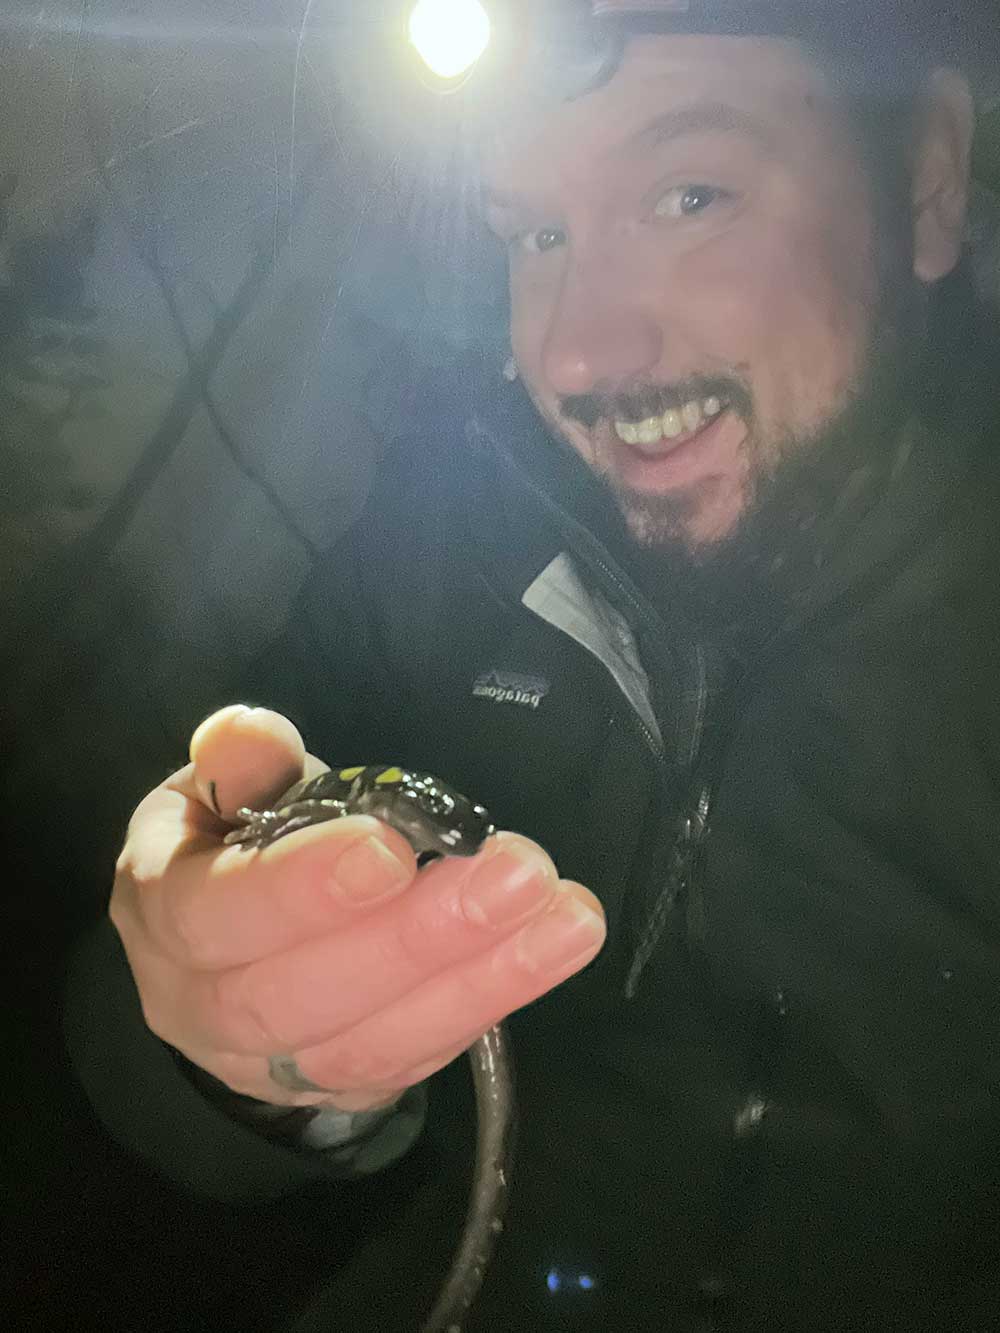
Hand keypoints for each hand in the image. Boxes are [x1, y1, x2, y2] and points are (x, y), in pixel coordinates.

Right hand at [110, 706, 606, 1112]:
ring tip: (566, 919)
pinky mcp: (340, 1085)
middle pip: (302, 995)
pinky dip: (489, 1003)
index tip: (392, 851)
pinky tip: (552, 949)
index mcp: (164, 911)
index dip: (301, 891)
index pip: (218, 914)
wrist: (219, 945)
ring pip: (370, 1043)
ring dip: (481, 979)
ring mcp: (270, 1064)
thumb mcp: (224, 787)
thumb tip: (250, 734)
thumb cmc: (230, 842)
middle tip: (518, 876)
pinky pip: (412, 1060)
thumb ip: (246, 763)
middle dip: (418, 939)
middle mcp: (202, 1006)